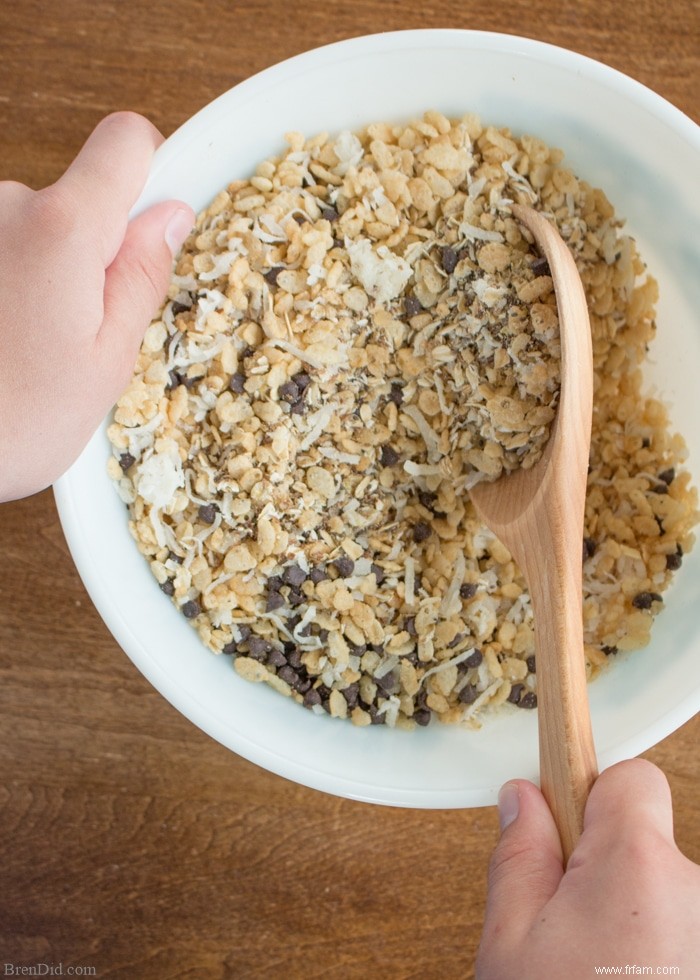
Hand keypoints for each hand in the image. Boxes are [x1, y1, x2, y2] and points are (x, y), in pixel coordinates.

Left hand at [0, 111, 193, 501]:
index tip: (156, 223)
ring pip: (36, 227)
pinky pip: (4, 248)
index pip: (126, 141)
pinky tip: (4, 338)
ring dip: (47, 273)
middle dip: (96, 250)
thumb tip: (169, 219)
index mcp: (60, 229)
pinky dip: (13, 282)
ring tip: (31, 345)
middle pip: (78, 194)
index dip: (153, 172)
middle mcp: (3, 208)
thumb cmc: (11, 423)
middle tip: (83, 327)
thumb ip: (141, 276)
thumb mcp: (107, 361)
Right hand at [477, 759, 699, 977]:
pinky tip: (621, 977)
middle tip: (567, 925)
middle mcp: (693, 891)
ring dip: (630, 914)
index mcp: (635, 865)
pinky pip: (680, 930)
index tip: (563, 823)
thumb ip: (519, 859)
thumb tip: (523, 802)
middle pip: (642, 841)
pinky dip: (654, 949)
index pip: (631, 778)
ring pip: (660, 891)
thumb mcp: (510, 944)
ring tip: (595, 965)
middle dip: (603, 869)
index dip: (589, 798)